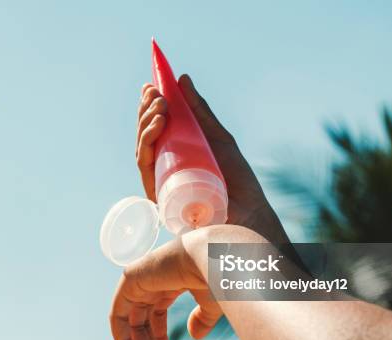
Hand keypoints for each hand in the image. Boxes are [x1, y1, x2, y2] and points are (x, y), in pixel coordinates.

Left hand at [108, 226, 224, 339]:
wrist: (217, 256)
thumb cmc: (221, 275)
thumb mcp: (213, 304)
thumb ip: (202, 319)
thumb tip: (194, 336)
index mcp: (172, 281)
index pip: (156, 314)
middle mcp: (154, 279)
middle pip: (144, 322)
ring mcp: (142, 277)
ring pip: (132, 322)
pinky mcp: (131, 278)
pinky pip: (117, 313)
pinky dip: (122, 337)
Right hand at [136, 74, 288, 242]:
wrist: (249, 209)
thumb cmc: (236, 178)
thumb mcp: (216, 136)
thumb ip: (199, 110)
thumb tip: (182, 79)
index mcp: (174, 156)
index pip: (155, 129)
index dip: (149, 106)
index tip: (151, 84)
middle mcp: (163, 170)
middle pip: (145, 137)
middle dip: (146, 111)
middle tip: (155, 92)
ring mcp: (160, 183)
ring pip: (142, 149)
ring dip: (147, 122)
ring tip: (160, 104)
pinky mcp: (159, 194)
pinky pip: (146, 165)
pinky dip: (148, 142)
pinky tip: (158, 123)